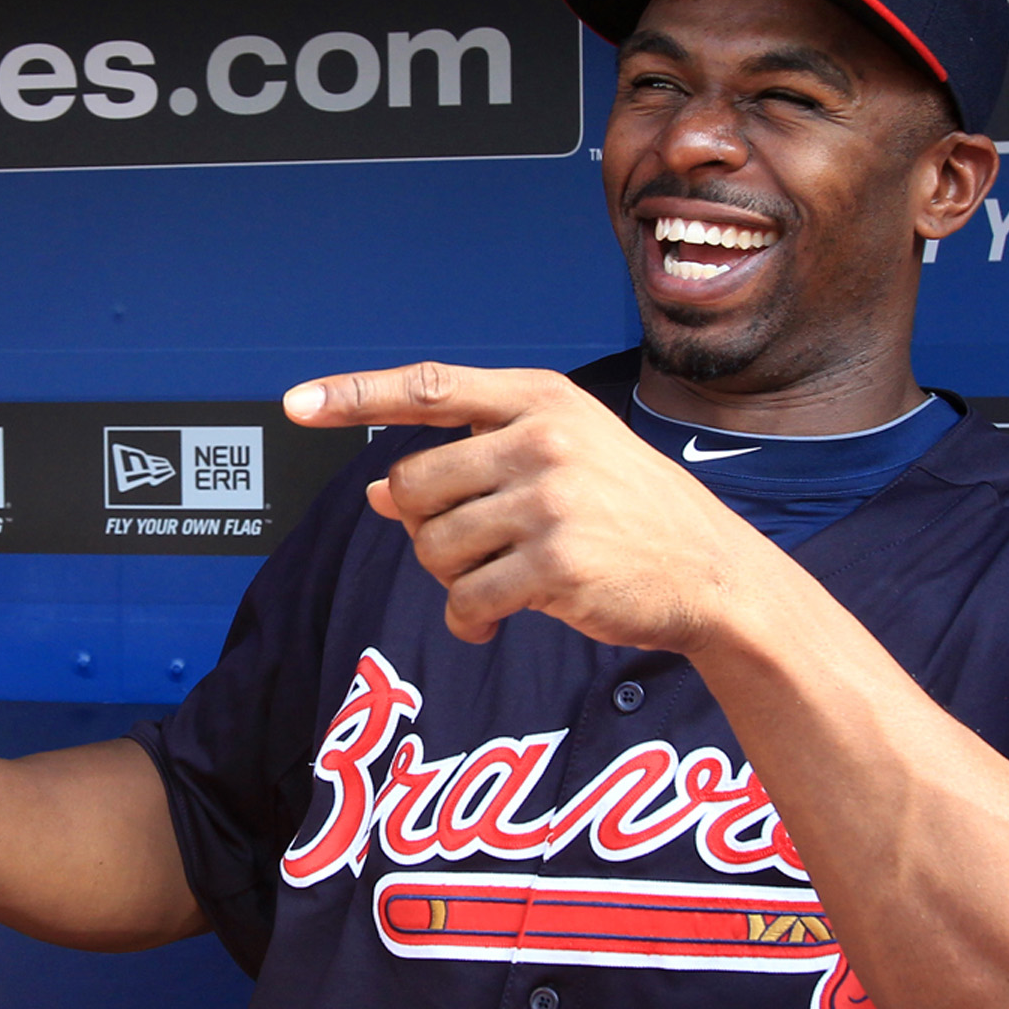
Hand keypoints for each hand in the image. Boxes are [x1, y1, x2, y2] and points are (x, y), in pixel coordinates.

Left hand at [284, 363, 761, 651]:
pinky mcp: (557, 563)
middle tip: (466, 548)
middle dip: (422, 528)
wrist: (712, 571)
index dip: (356, 396)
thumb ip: (470, 465)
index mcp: (540, 399)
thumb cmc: (624, 514)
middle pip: (412, 484)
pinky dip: (467, 620)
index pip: (430, 386)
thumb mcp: (557, 465)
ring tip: (493, 582)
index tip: (296, 403)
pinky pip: (467, 599)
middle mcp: (544, 438)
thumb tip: (375, 491)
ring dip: (450, 578)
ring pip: (433, 546)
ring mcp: (552, 499)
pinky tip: (490, 622)